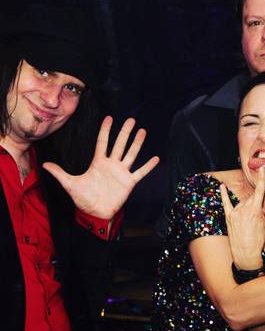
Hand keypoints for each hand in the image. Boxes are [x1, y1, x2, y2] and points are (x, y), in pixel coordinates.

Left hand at [42, 117, 158, 220]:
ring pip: (131, 154)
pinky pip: (140, 172)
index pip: (102, 142)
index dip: (105, 130)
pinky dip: (148, 166)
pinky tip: (155, 158)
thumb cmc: (83, 198)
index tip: (109, 118)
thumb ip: (59, 173)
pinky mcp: (129, 182)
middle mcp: (111, 165)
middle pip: (119, 144)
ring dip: (137, 143)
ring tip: (143, 131)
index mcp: (98, 162)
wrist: (95, 213)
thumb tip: (43, 165)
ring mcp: (121, 172)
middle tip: (131, 120)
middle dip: (125, 132)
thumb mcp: (69, 184)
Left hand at [222, 166, 264, 270]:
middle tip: (256, 222)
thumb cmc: (258, 242)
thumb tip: (256, 210)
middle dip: (256, 207)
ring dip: (247, 211)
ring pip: (243, 204)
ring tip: (248, 226)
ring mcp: (235, 213)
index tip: (262, 168)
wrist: (246, 254)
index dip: (262, 179)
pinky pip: (225, 203)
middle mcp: (244, 209)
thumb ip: (262, 215)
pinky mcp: (228, 217)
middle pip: (251, 200)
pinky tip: (221, 187)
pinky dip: (223, 194)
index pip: (260, 191)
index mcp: (256, 211)